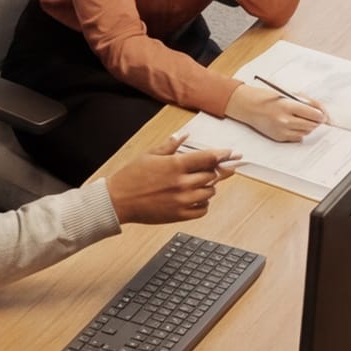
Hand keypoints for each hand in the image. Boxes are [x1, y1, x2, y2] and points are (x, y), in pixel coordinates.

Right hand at [103, 133, 235, 225]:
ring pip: (210, 192)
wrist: (119, 201)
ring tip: (198, 182)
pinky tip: (196, 197)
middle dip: (217, 170)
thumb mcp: (150, 155)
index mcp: (175, 165)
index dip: (223, 155)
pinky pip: (203, 209)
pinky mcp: (180, 215)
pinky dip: (203, 202)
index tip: (232, 154)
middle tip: (219, 168)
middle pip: (212, 175)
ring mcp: (182, 200)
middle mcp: (182, 183)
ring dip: (209, 186)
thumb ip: (170, 145)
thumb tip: (185, 136)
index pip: (208, 158)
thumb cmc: (132, 176)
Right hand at [227, 79, 327, 141]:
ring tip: (302, 119)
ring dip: (308, 126)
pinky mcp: (279, 137)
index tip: (324, 115)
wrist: (247, 106)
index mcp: (287, 105)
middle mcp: (285, 120)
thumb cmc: (266, 97)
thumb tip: (321, 110)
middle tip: (316, 118)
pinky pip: (297, 137)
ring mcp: (282, 130)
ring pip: (306, 132)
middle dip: (316, 122)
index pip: (313, 114)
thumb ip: (305, 101)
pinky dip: (299, 132)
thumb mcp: (287, 94)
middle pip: (312, 125)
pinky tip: (294, 124)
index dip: (322, 115)